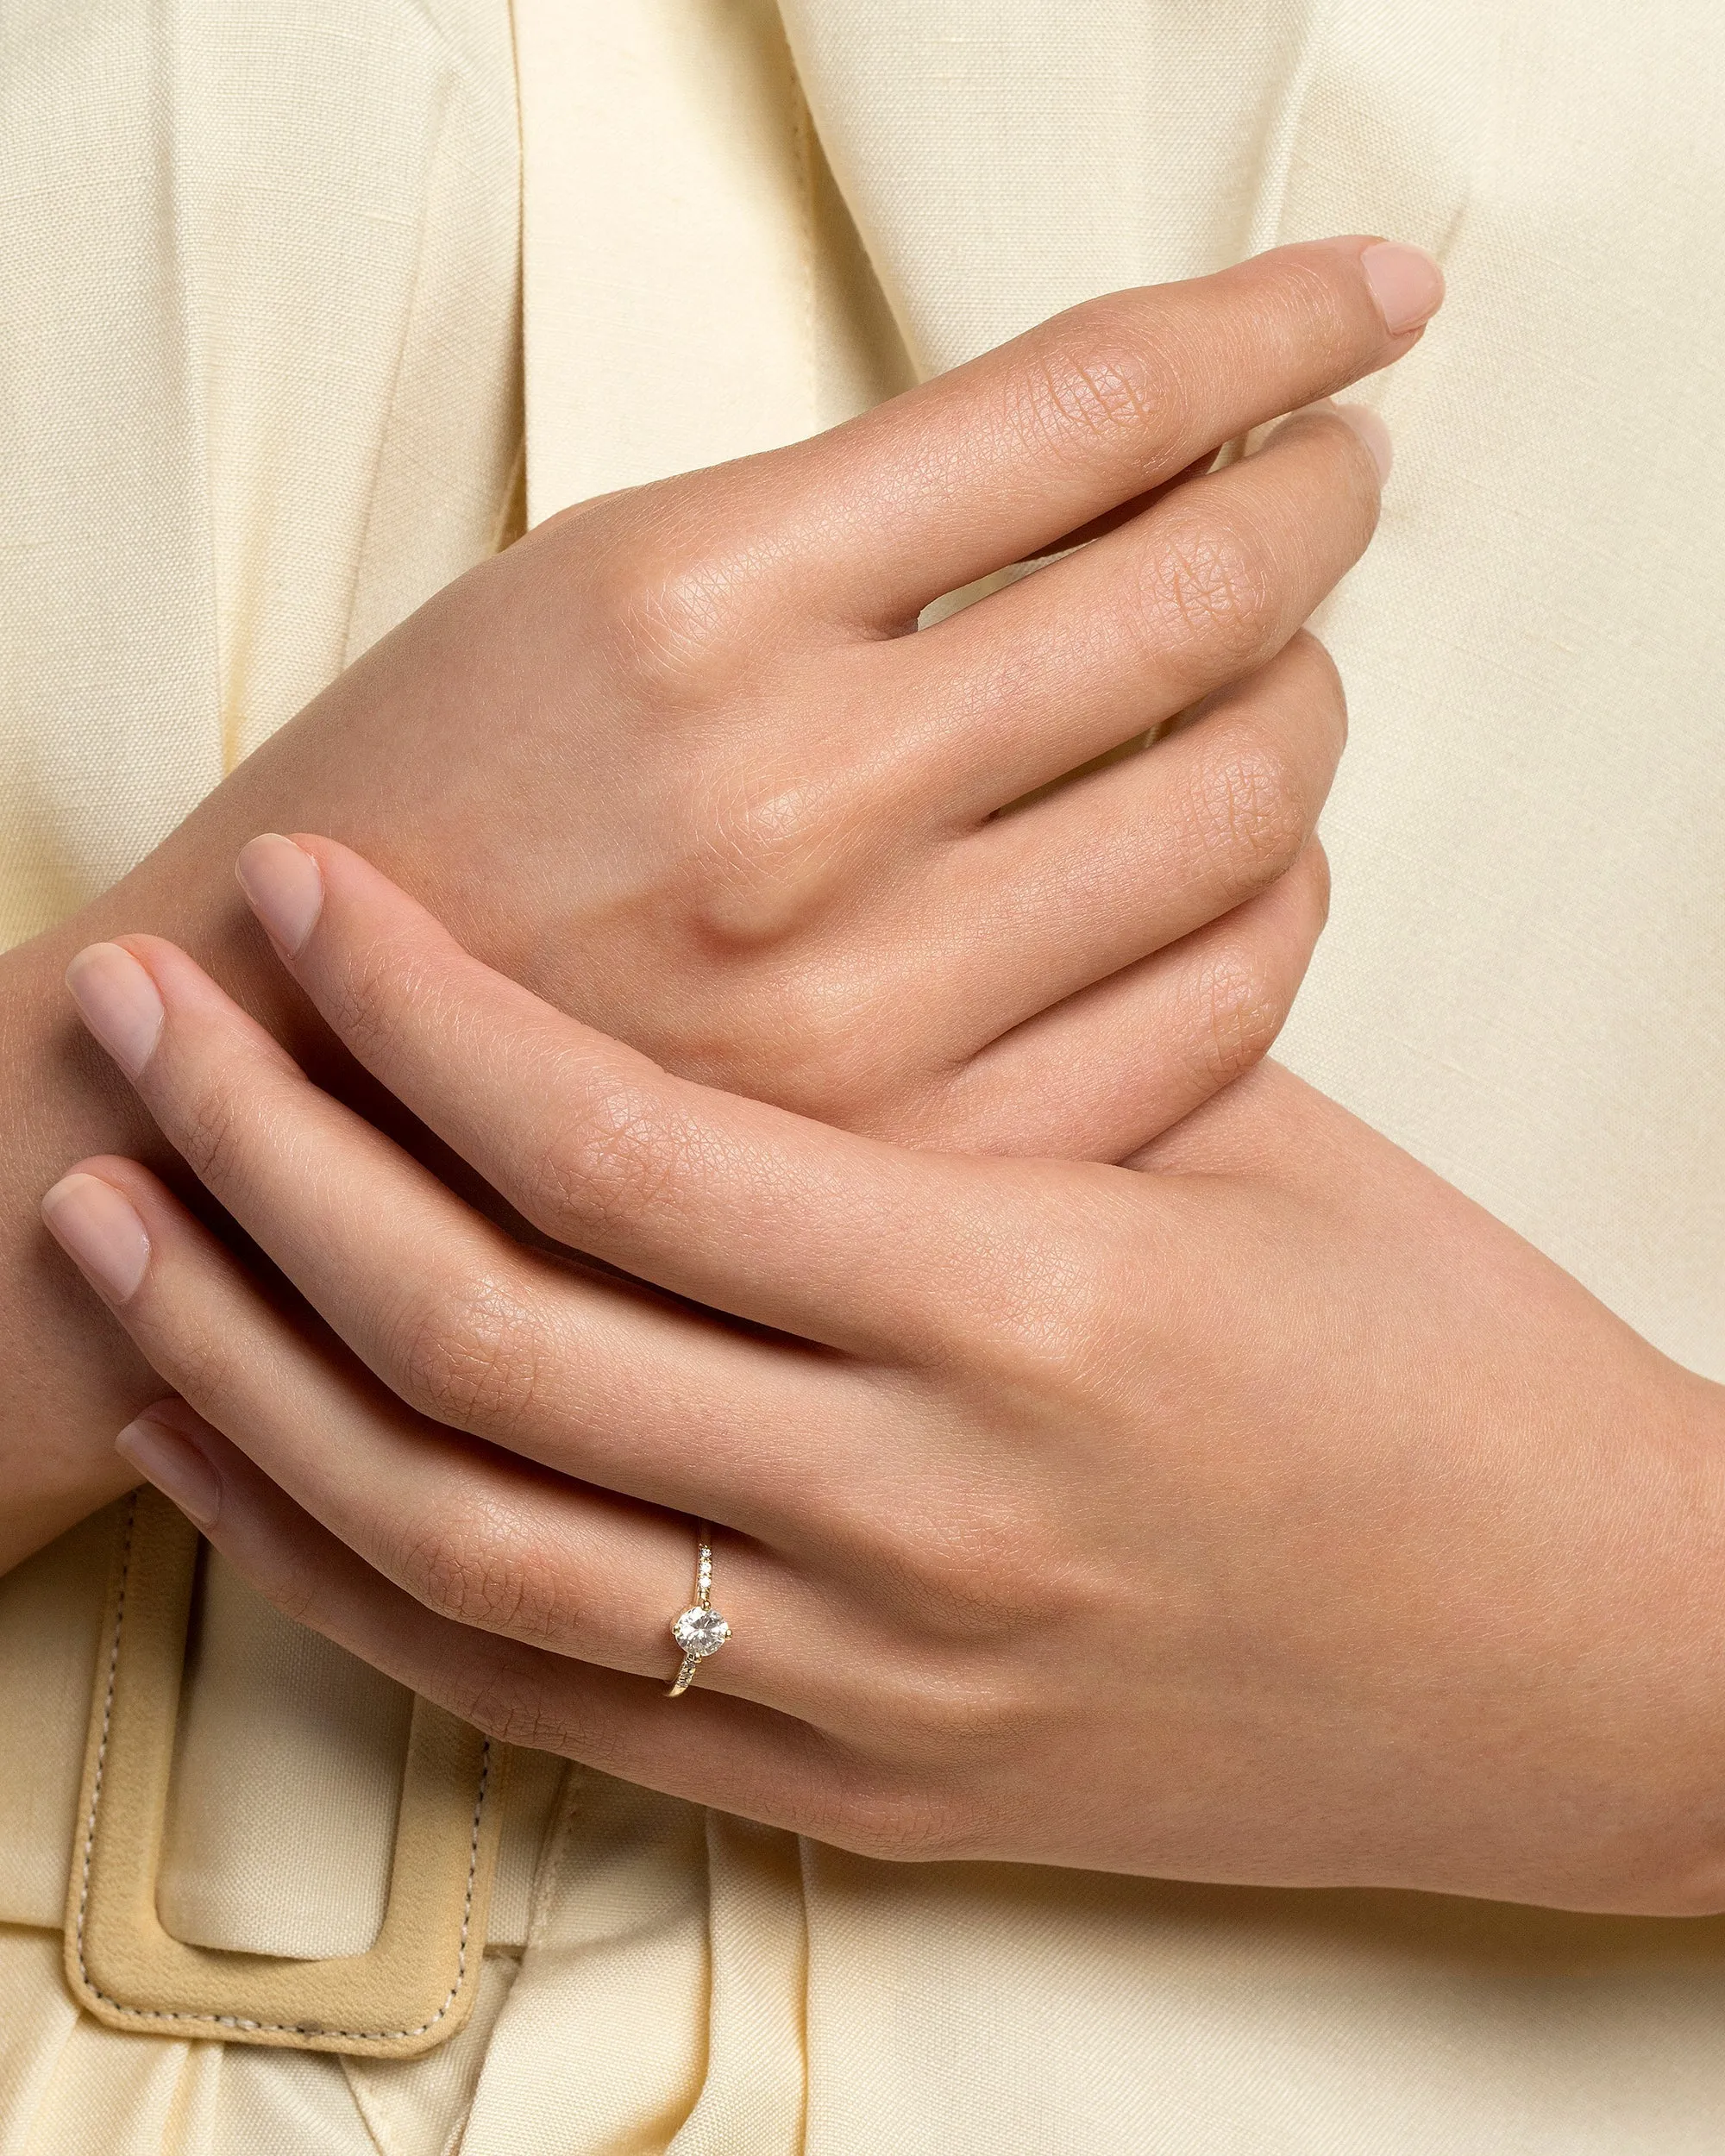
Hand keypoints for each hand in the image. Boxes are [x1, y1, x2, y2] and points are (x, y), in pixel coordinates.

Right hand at [4, 234, 1435, 1561]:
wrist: (296, 1097)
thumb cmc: (434, 813)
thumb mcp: (591, 589)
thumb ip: (859, 525)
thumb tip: (1139, 449)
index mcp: (690, 601)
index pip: (1088, 403)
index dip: (1275, 326)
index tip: (1369, 299)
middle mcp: (794, 800)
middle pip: (1208, 598)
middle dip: (1316, 507)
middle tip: (1330, 482)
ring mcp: (871, 1007)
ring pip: (1245, 807)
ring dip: (1305, 699)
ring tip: (1278, 671)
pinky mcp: (932, 1164)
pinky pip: (1222, 1004)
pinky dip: (1274, 901)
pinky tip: (1243, 859)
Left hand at [47, 837, 1724, 1913]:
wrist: (1584, 1661)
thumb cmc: (1443, 1369)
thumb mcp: (1250, 1155)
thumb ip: (1007, 1060)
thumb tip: (794, 920)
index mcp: (1028, 1306)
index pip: (621, 1154)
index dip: (423, 1014)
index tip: (308, 900)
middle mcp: (915, 1513)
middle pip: (482, 1336)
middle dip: (265, 1158)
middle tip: (142, 1017)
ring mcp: (871, 1683)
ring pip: (453, 1538)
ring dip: (251, 1367)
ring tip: (119, 1217)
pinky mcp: (861, 1791)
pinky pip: (533, 1698)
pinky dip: (354, 1575)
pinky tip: (247, 1455)